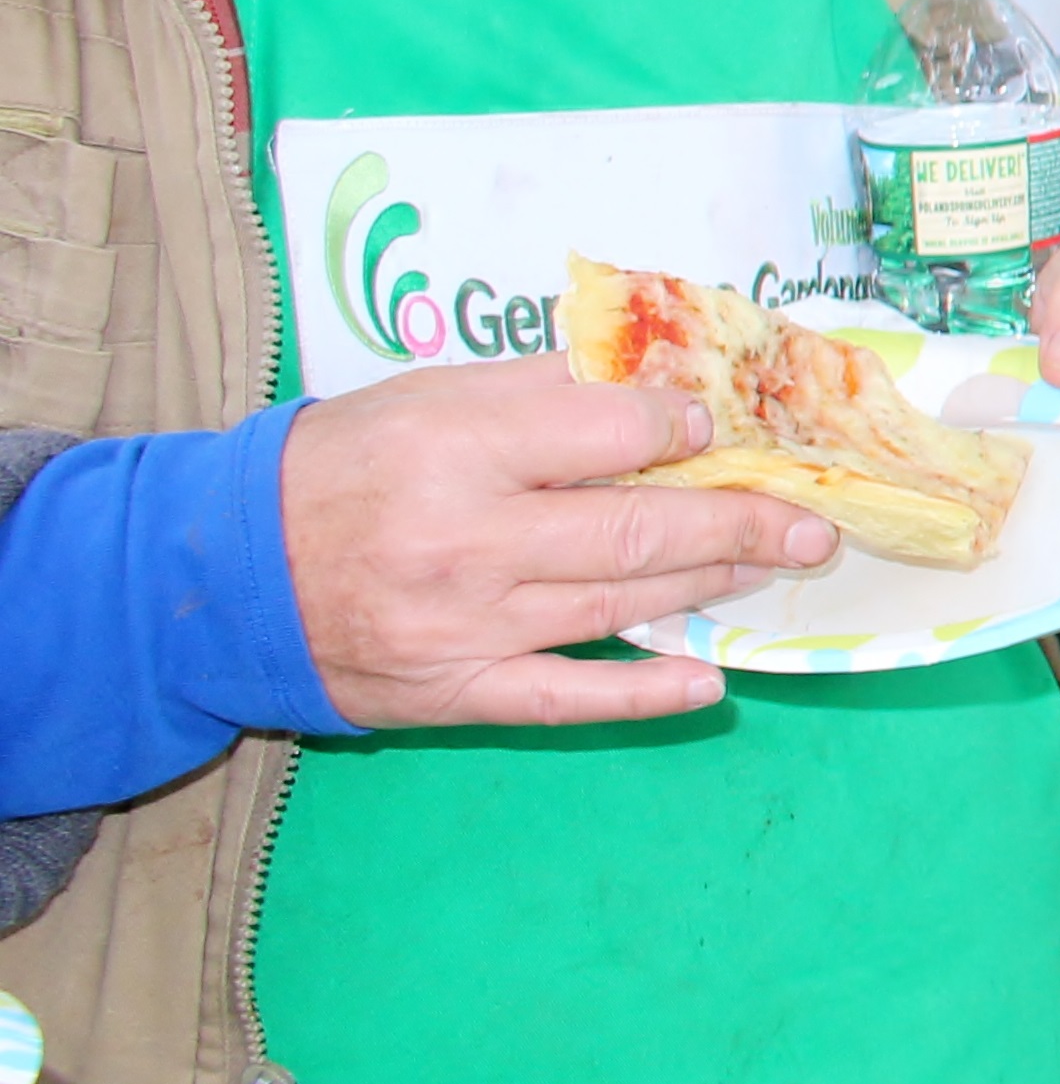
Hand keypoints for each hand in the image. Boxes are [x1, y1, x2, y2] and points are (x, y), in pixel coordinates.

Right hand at [281, 358, 838, 729]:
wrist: (223, 574)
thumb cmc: (340, 468)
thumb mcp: (425, 397)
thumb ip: (540, 391)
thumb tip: (655, 385)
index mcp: (456, 449)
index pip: (608, 433)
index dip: (677, 426)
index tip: (716, 424)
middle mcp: (466, 541)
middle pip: (633, 529)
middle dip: (739, 521)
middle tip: (811, 519)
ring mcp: (463, 626)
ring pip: (618, 604)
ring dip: (713, 583)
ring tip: (781, 563)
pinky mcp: (454, 691)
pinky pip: (567, 698)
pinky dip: (643, 693)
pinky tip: (709, 682)